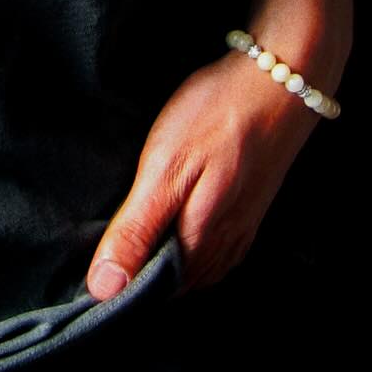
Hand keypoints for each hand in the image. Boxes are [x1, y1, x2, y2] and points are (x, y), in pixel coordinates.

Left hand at [85, 47, 329, 299]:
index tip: (92, 276)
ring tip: (138, 249)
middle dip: (146, 279)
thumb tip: (105, 288)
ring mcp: (244, 227)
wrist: (279, 82)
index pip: (153, 289)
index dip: (122, 286)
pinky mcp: (253, 207)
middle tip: (107, 258)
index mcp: (199, 241)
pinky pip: (221, 251)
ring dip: (171, 268)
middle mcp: (226, 246)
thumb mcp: (164, 170)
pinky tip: (184, 237)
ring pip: (202, 270)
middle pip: (180, 284)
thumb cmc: (217, 118)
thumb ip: (136, 230)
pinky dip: (196, 253)